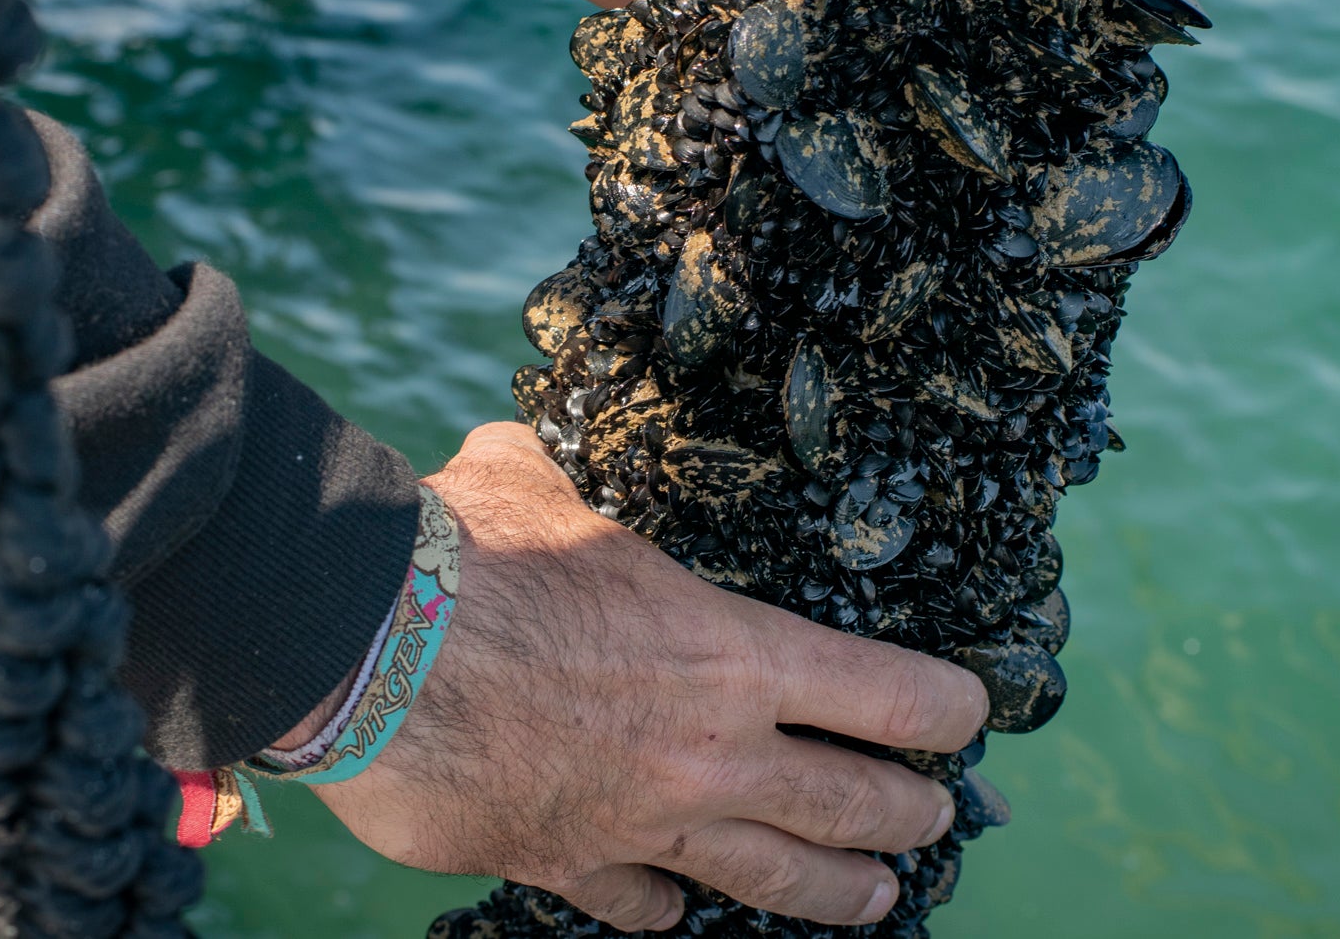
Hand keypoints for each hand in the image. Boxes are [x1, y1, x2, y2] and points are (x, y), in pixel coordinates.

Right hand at [312, 423, 989, 931]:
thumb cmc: (466, 554)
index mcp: (730, 649)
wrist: (371, 656)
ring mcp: (644, 820)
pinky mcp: (567, 863)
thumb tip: (536, 447)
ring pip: (772, 878)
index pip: (885, 692)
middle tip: (935, 819)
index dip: (944, 708)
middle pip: (851, 804)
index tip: (967, 715)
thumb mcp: (539, 477)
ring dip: (836, 891)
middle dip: (909, 813)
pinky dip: (663, 904)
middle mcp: (710, 750)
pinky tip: (672, 907)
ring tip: (879, 899)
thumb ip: (570, 476)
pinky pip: (640, 902)